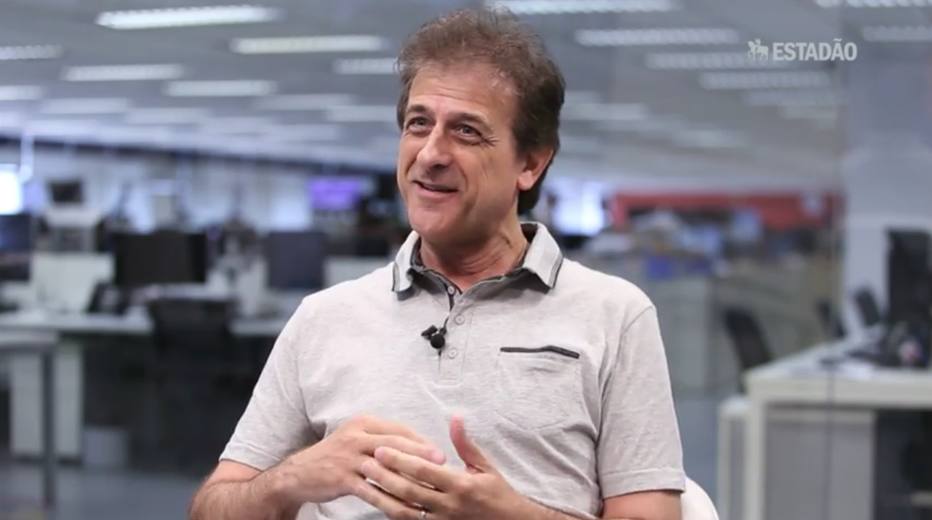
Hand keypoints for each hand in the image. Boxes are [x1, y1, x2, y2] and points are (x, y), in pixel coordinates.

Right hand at [272, 415, 446, 506]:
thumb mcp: (357, 439)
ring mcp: (349, 457)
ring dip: (408, 479)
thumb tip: (417, 446)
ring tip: (427, 488)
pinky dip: (390, 500)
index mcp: (363, 423)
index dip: (420, 440)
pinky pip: (372, 490)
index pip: (398, 429)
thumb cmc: (337, 456)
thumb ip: (382, 440)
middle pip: (395, 444)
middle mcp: (356, 436)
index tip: (439, 450)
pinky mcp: (343, 478)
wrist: (300, 473)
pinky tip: (404, 508)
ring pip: (385, 468)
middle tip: (441, 462)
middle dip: (420, 453)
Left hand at [354, 415, 532, 519]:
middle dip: (384, 476)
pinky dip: (394, 512)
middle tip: (364, 462)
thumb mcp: (484, 466)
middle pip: (408, 491)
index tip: (381, 449)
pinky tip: (381, 500)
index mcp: (460, 485)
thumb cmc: (498, 493)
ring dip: (383, 496)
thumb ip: (465, 444)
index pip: (423, 470)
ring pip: (405, 511)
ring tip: (366, 481)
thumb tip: (455, 418)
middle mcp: (449, 506)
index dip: (399, 459)